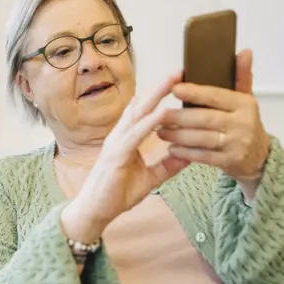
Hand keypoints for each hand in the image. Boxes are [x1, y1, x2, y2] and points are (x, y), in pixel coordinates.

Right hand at [61, 72, 190, 241]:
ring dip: (157, 96)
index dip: (160, 97)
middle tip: (179, 70)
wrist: (95, 212)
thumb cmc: (115, 195)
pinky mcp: (117, 155)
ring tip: (175, 81)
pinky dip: (150, 122)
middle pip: (142, 106)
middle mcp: (120, 136)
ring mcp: (117, 143)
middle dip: (161, 88)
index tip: (179, 83)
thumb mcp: (149, 179)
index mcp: (126, 139)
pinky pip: (136, 134)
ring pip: (139, 114)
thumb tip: (188, 155)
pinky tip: (164, 112)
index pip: (144, 113)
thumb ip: (167, 166)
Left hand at [157, 49, 269, 181]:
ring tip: (160, 131)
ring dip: (177, 135)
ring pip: (201, 138)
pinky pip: (202, 156)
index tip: (173, 88)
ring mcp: (237, 144)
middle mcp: (243, 123)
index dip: (194, 92)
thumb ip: (241, 76)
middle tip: (158, 115)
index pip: (215, 96)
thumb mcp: (246, 99)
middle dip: (179, 117)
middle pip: (204, 118)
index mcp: (244, 104)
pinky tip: (171, 148)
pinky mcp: (230, 161)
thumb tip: (244, 51)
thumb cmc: (244, 124)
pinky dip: (185, 152)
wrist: (259, 157)